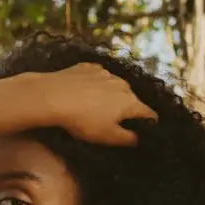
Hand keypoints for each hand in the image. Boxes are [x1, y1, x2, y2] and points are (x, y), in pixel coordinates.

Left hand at [29, 63, 156, 145]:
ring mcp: (106, 73)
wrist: (54, 95)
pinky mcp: (89, 66)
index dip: (150, 123)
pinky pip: (98, 77)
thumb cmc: (84, 120)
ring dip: (112, 94)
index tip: (147, 129)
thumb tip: (139, 138)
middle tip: (116, 119)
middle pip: (131, 98)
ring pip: (115, 85)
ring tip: (99, 104)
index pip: (148, 113)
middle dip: (128, 108)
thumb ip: (127, 138)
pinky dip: (96, 84)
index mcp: (130, 102)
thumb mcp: (107, 137)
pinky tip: (85, 90)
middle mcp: (123, 84)